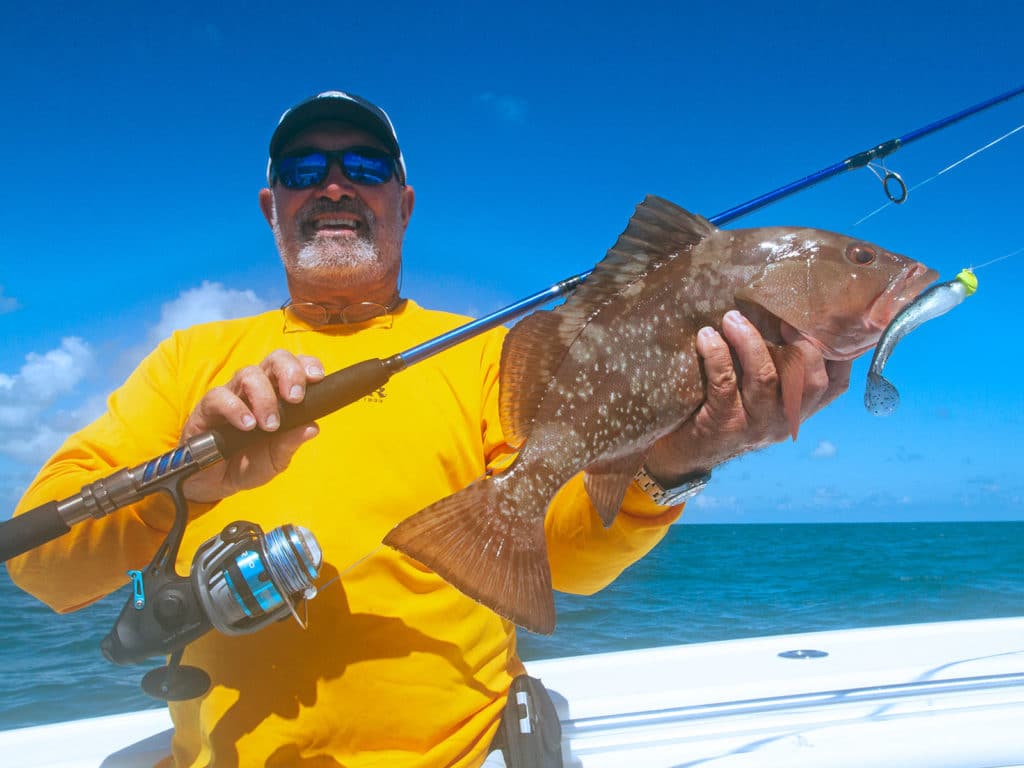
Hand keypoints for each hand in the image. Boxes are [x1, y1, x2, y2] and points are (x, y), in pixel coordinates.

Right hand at [181, 350, 325, 502]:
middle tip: (295, 398)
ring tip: (270, 424)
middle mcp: (257, 388)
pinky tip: (247, 426)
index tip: (317, 377)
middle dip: (289, 372)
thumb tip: (312, 428)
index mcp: (278, 394)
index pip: (295, 365)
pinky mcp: (207, 407)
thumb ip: (290, 443)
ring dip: (264, 397)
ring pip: (249, 374)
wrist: (215, 482)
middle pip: (274, 359)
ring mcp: (232, 394)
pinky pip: (220, 396)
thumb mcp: (275, 459)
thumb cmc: (249, 463)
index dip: (307, 364)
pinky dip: (236, 409)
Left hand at [644, 310, 850, 482]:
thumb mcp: (754, 396)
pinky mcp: (723, 425)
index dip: (838, 352)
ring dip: (750, 342)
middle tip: (777, 311)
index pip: (835, 385)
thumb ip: (774, 367)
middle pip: (810, 380)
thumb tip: (781, 312)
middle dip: (798, 342)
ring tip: (732, 318)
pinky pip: (724, 384)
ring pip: (766, 378)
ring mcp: (754, 425)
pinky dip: (717, 355)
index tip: (821, 317)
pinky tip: (707, 337)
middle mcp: (783, 421)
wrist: (681, 454)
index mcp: (796, 411)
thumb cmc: (718, 411)